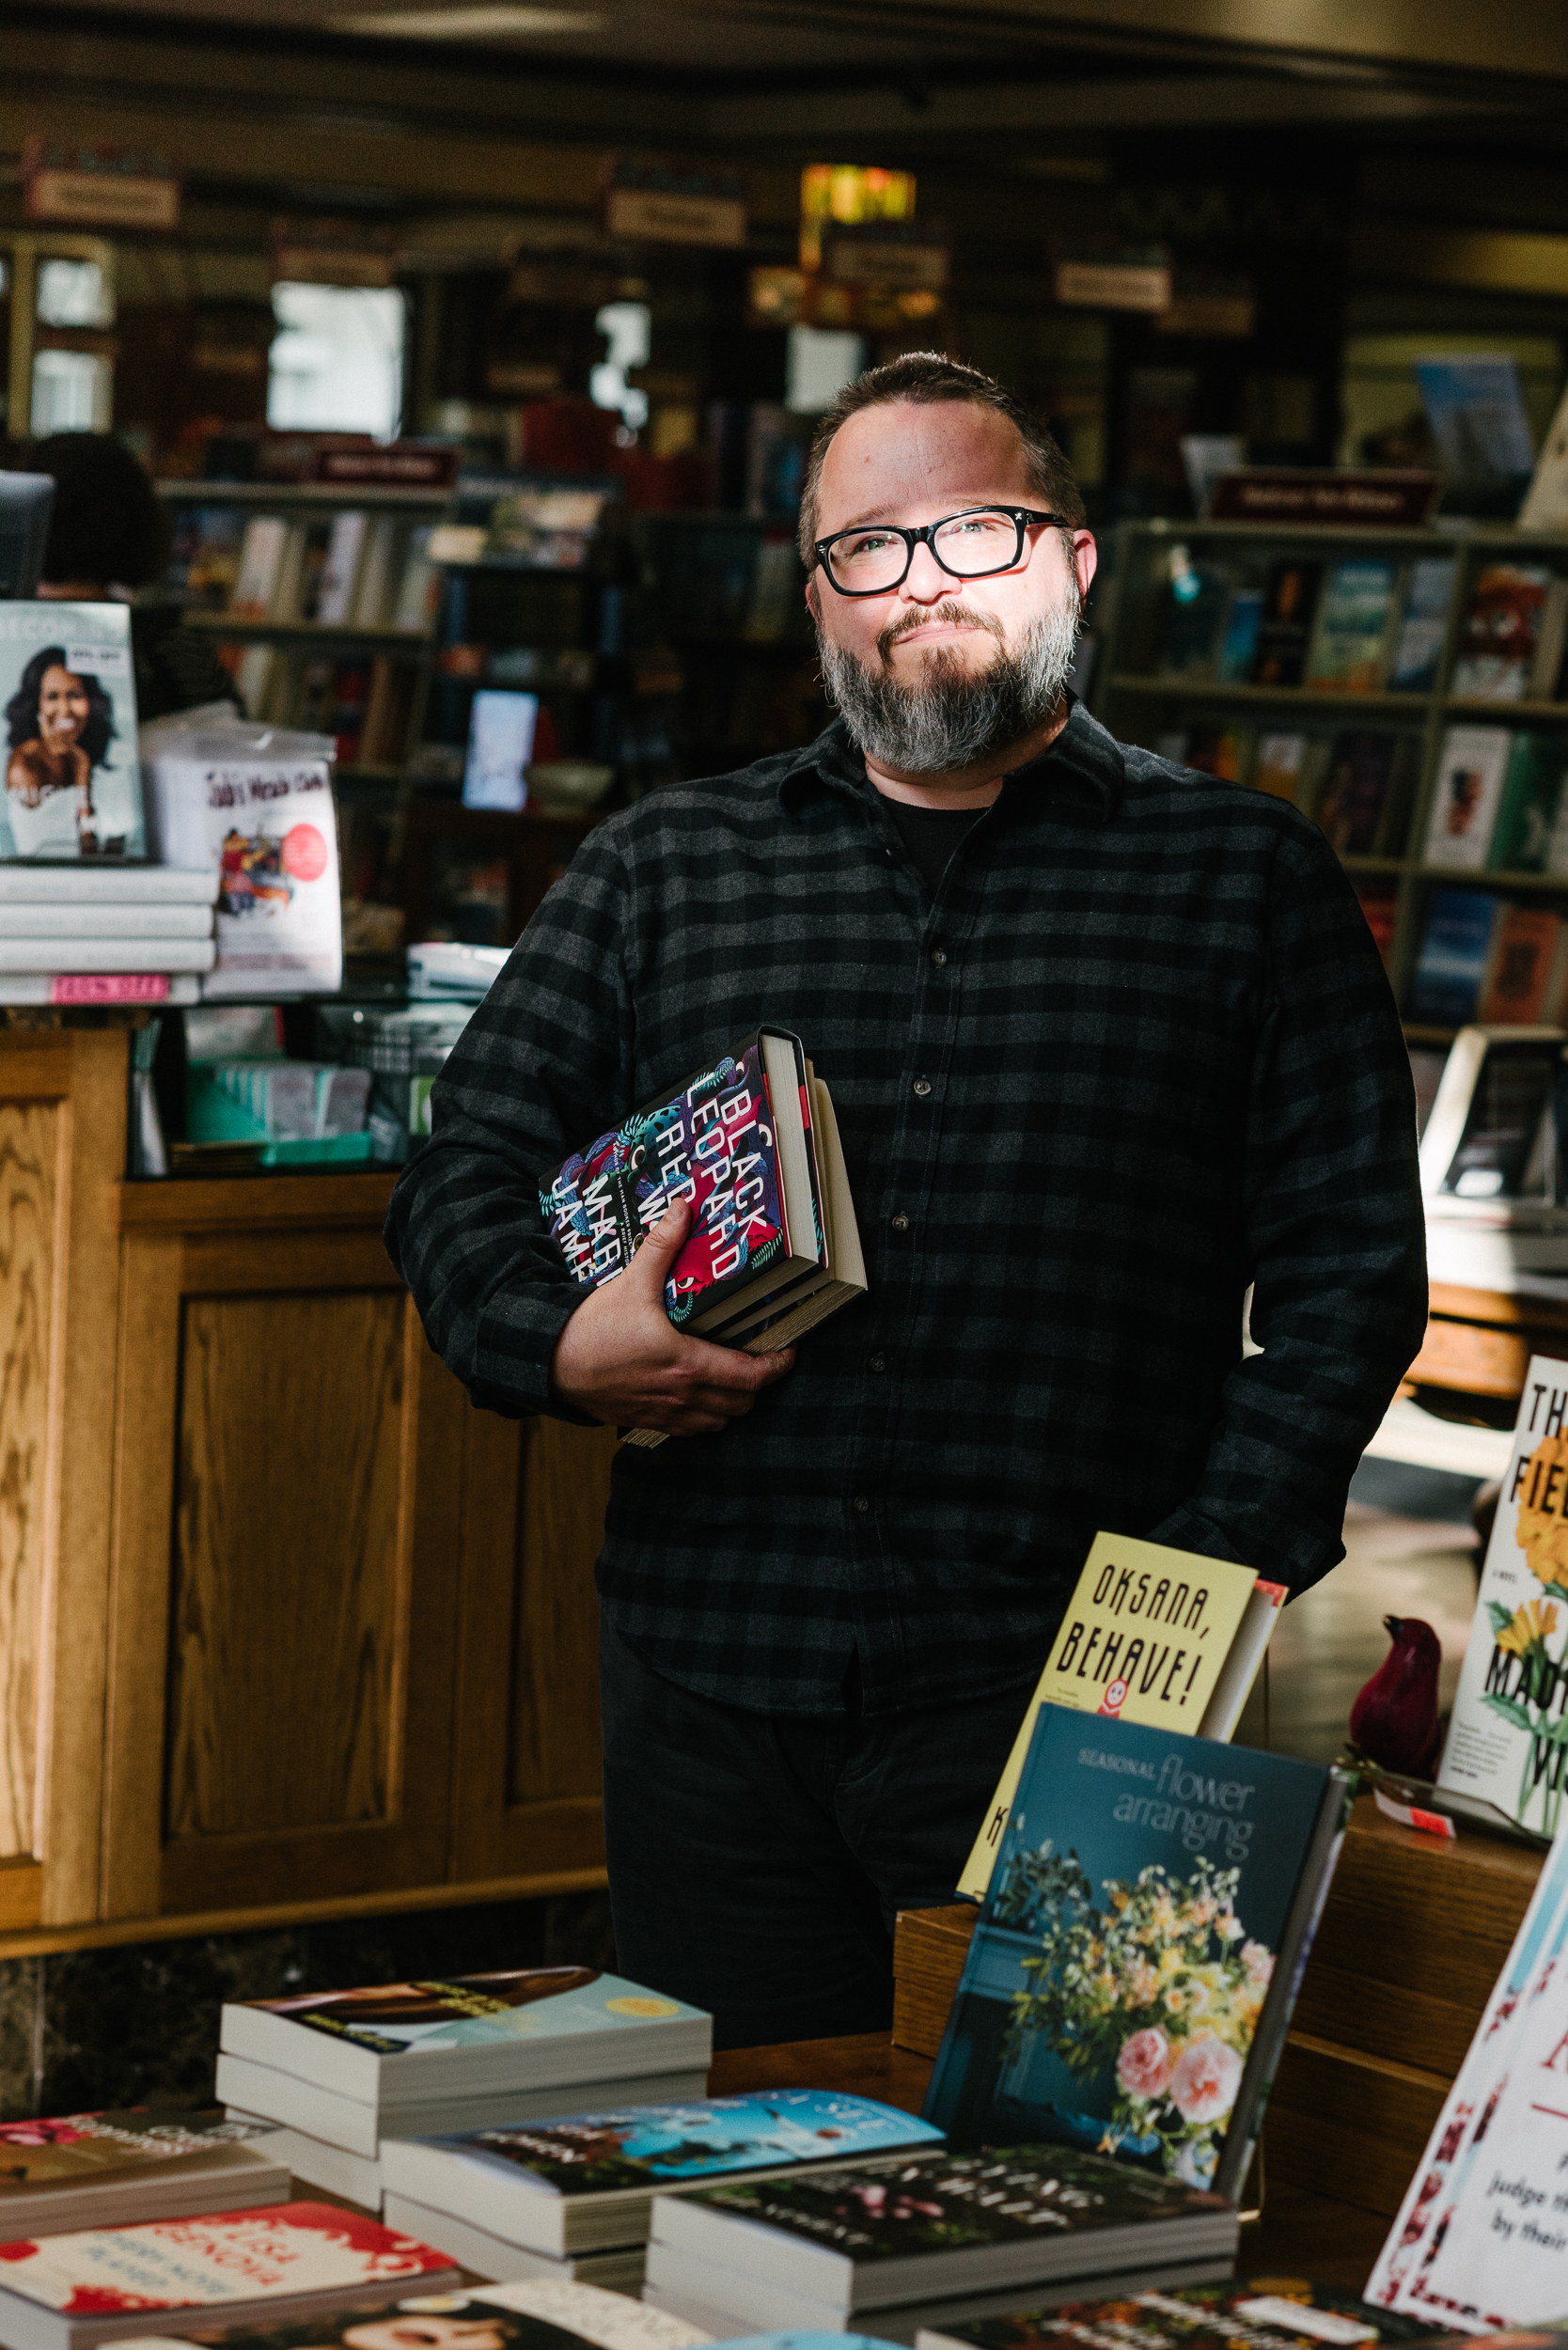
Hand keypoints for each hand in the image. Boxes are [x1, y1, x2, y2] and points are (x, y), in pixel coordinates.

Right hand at [550, 1196, 794, 1434]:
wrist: (550, 1366)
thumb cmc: (591, 1330)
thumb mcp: (631, 1283)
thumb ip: (662, 1246)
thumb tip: (682, 1208)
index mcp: (687, 1363)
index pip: (752, 1376)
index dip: (778, 1366)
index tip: (789, 1351)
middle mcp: (683, 1396)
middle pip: (742, 1403)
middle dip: (758, 1384)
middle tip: (760, 1359)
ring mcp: (666, 1414)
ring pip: (719, 1422)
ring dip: (732, 1404)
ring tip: (732, 1377)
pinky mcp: (647, 1422)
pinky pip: (691, 1431)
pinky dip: (704, 1417)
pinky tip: (697, 1394)